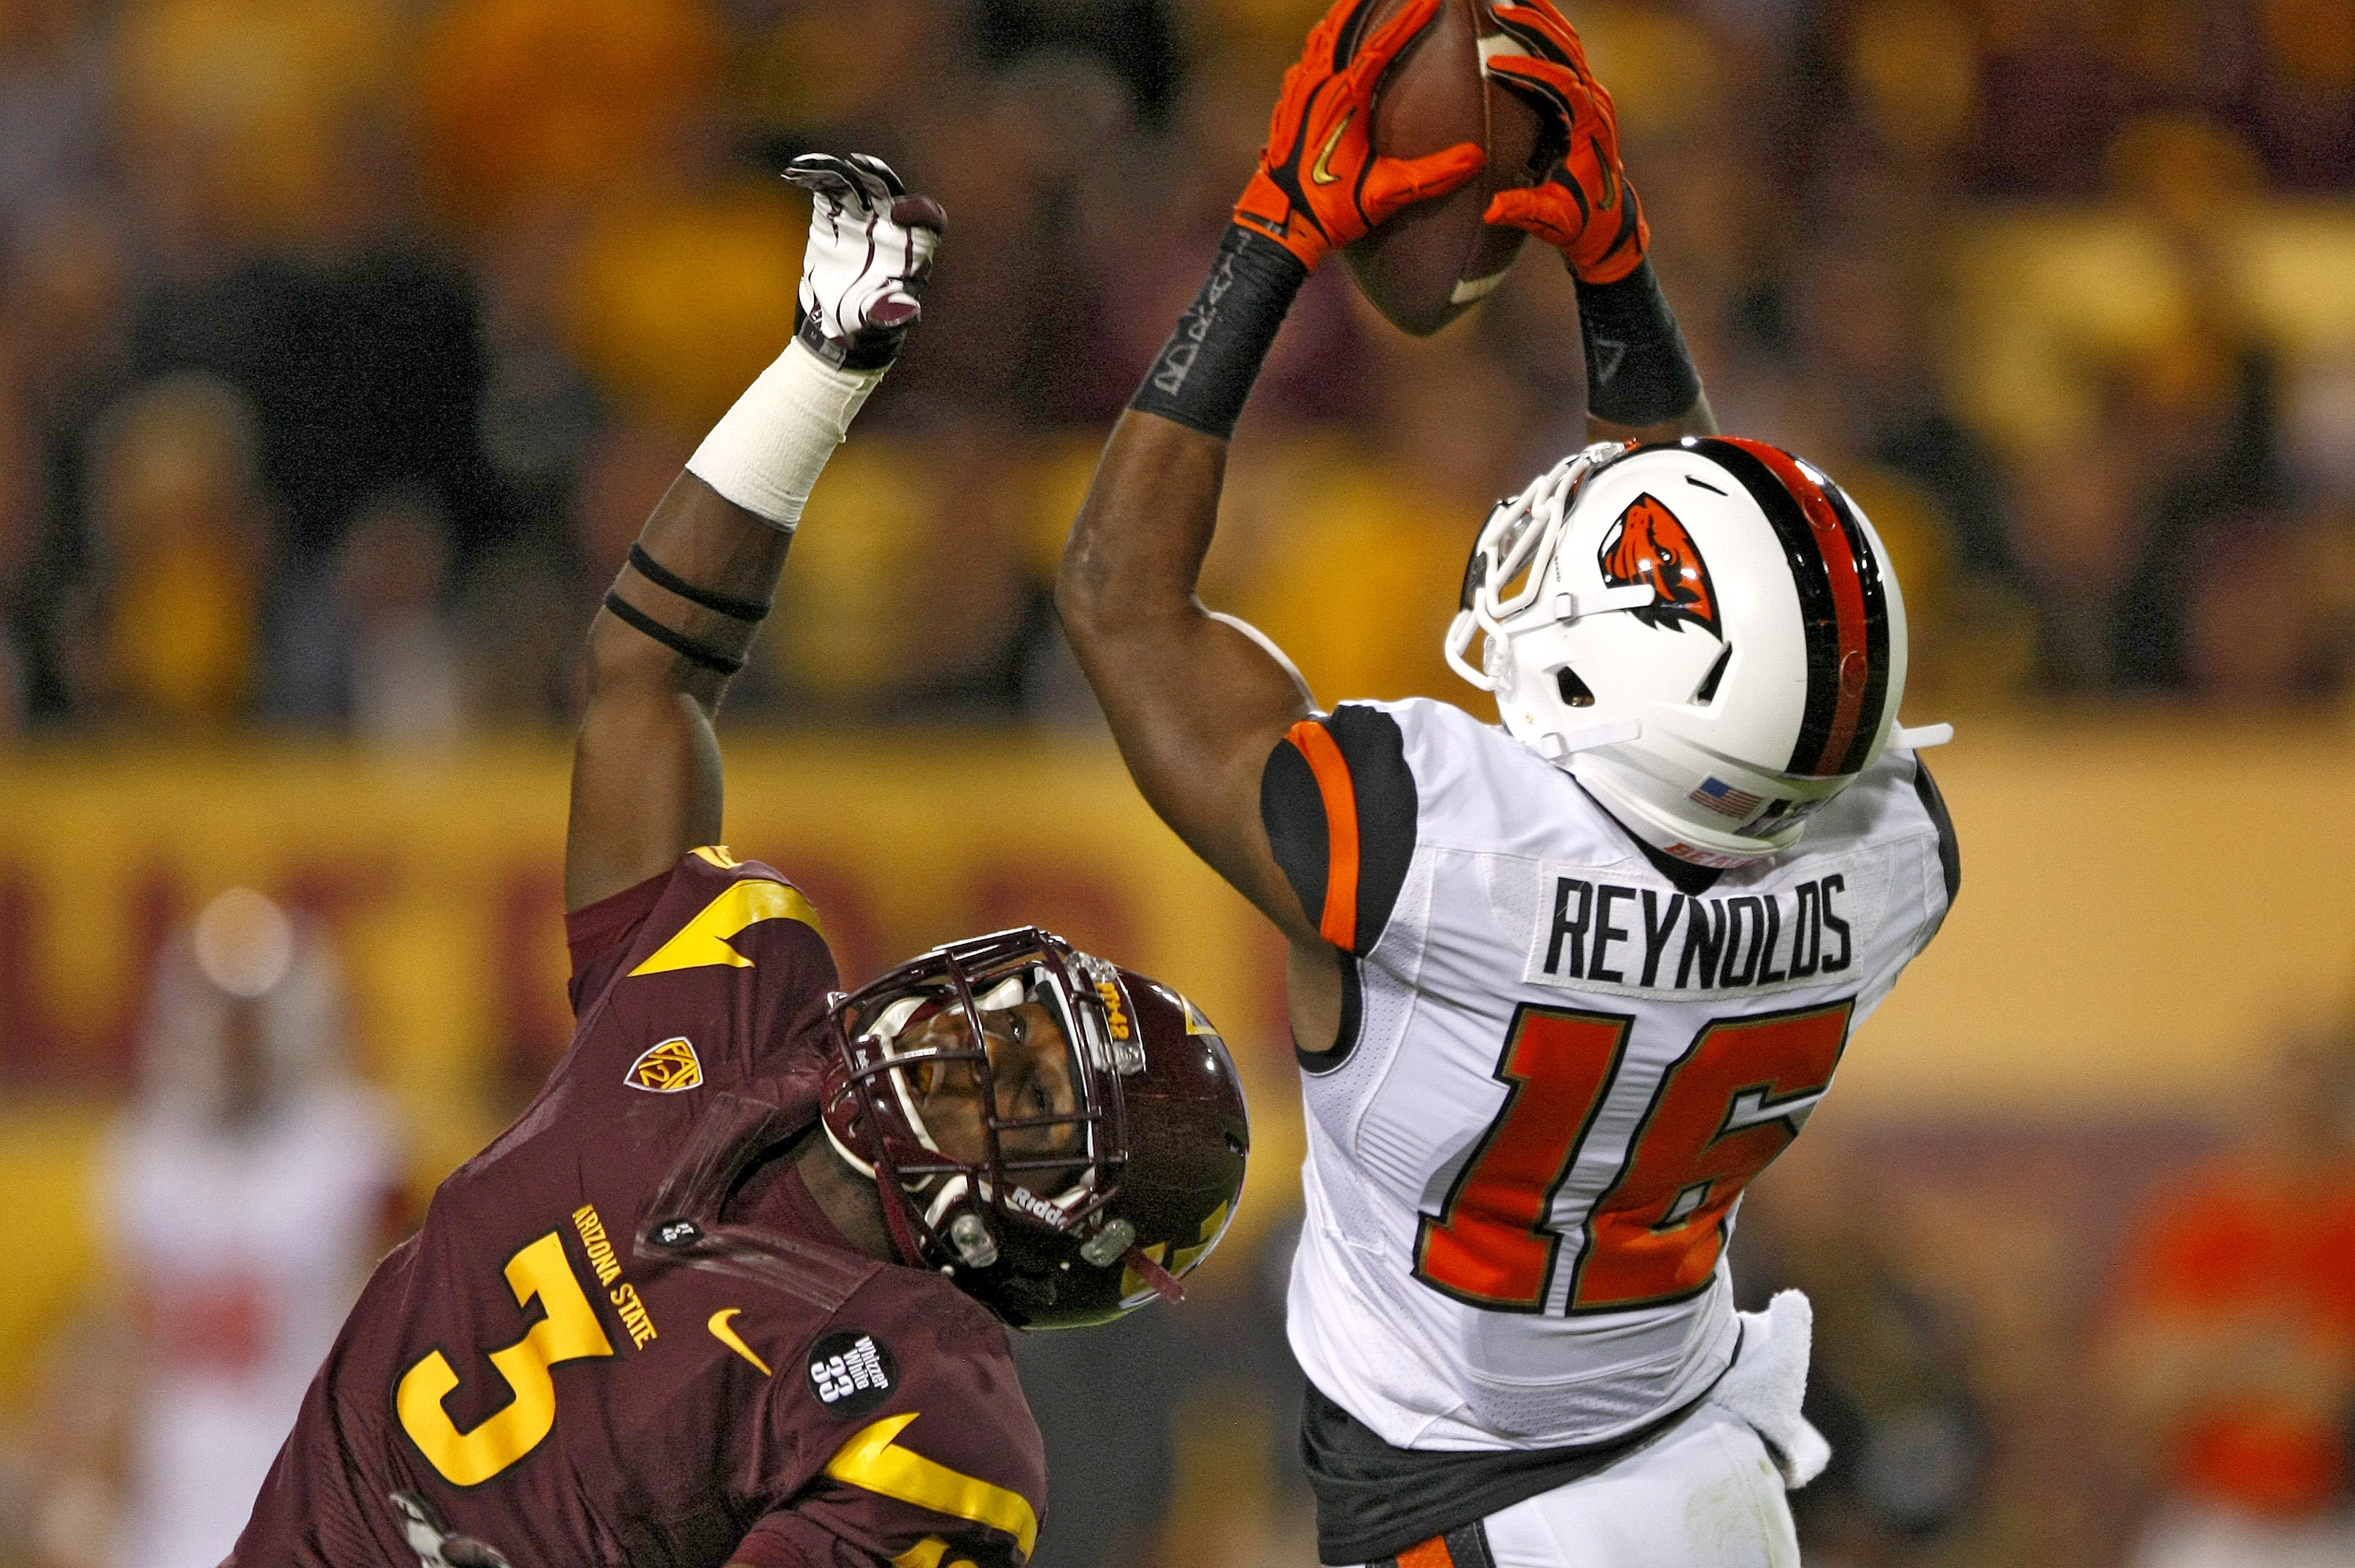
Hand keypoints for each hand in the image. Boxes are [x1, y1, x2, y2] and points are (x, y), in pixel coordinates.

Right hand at [784, 153, 945, 370]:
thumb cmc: (869, 320)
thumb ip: (893, 313)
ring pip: (857, 183)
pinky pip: (827, 187)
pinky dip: (813, 176)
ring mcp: (864, 213)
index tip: (897, 214)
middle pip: (890, 190)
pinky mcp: (836, 210)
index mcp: (915, 246)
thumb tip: (910, 314)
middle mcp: (893, 223)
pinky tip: (794, 172)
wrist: (836, 320)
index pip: (929, 217)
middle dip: (876, 176)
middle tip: (859, 166)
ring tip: (820, 166)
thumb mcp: (879, 320)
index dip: (919, 211)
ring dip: (840, 171)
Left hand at [1233, 0, 1486, 271]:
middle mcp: (1316, 88)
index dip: (1408, 18)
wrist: (1278, 227)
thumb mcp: (1386, 194)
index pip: (1381, 46)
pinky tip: (1325, 47)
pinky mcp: (1287, 108)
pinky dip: (1320, 45)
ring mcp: (1297, 96)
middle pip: (1340, 27)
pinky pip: (1304, 62)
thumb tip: (1477, 158)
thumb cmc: (1329, 212)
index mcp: (1343, 100)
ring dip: (1340, 19)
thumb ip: (1433, 175)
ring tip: (1357, 3)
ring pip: (1319, 40)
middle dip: (1363, 2)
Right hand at [1480, 0, 1648, 283]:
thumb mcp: (1550, 220)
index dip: (1530, 71)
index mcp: (1590, 128)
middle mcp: (1596, 104)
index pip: (1563, 85)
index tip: (1494, 65)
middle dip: (1535, 27)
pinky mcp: (1585, 98)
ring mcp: (1593, 98)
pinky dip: (1546, 34)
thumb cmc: (1578, 222)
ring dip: (1542, 19)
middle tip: (1500, 9)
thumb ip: (1522, 210)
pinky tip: (1524, 18)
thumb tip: (1490, 210)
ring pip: (1571, 45)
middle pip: (1569, 50)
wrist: (1607, 224)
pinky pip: (1567, 56)